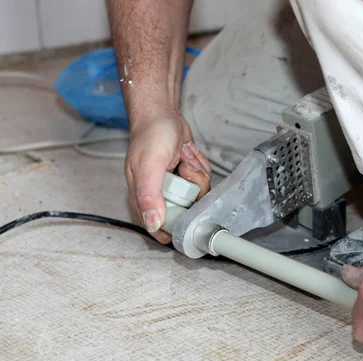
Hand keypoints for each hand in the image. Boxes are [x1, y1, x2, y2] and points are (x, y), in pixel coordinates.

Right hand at [125, 110, 210, 243]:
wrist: (162, 113)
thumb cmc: (150, 136)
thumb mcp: (148, 166)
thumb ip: (149, 196)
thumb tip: (152, 224)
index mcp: (143, 198)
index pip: (160, 229)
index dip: (177, 227)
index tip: (189, 214)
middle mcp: (160, 195)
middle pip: (188, 210)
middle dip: (193, 187)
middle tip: (184, 168)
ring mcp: (175, 186)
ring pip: (198, 193)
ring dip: (197, 172)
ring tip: (185, 157)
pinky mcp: (187, 176)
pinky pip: (203, 180)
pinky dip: (200, 165)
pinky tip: (189, 153)